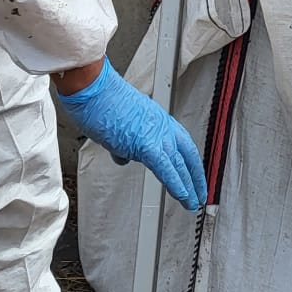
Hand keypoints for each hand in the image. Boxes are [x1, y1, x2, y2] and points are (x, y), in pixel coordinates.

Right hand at [57, 63, 206, 211]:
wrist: (92, 89)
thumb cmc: (99, 101)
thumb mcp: (117, 125)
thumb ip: (124, 142)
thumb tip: (124, 156)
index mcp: (157, 120)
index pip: (181, 144)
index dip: (188, 162)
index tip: (192, 175)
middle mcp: (161, 125)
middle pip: (186, 154)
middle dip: (194, 176)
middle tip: (199, 193)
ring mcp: (155, 133)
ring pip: (179, 164)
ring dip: (188, 185)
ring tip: (192, 202)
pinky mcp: (146, 143)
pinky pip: (166, 168)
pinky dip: (176, 184)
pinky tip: (183, 196)